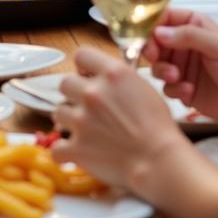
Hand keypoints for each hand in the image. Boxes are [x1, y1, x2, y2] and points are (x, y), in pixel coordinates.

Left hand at [51, 47, 188, 190]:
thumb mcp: (143, 88)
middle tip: (86, 106)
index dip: (83, 66)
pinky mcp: (77, 147)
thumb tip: (103, 77)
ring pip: (58, 111)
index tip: (86, 75)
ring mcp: (81, 120)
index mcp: (112, 74)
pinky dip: (65, 151)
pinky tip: (76, 151)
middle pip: (65, 82)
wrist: (160, 162)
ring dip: (68, 120)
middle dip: (73, 93)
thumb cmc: (159, 128)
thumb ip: (118, 78)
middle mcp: (93, 93)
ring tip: (84, 129)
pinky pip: (57, 147)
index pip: (81, 54)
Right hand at [141, 9, 217, 125]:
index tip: (147, 37)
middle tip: (155, 58)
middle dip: (151, 51)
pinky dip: (173, 89)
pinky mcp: (181, 87)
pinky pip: (165, 87)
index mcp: (191, 25)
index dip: (150, 26)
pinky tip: (189, 91)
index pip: (162, 18)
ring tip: (177, 77)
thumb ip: (189, 36)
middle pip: (152, 42)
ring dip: (162, 71)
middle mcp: (182, 44)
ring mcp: (181, 66)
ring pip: (155, 65)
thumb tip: (158, 32)